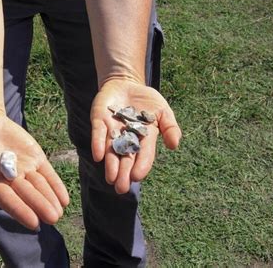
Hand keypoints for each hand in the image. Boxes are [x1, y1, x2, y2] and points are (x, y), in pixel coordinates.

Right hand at [0, 113, 68, 229]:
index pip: (8, 199)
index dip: (20, 210)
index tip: (33, 222)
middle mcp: (10, 180)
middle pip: (27, 195)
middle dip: (40, 206)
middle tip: (53, 218)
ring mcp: (25, 169)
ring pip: (40, 186)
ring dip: (50, 199)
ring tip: (59, 211)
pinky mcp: (35, 158)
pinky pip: (48, 173)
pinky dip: (56, 185)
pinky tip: (64, 198)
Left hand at [90, 78, 181, 193]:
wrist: (126, 84)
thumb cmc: (146, 100)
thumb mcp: (163, 111)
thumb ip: (170, 127)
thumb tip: (174, 145)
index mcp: (143, 138)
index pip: (143, 154)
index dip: (141, 165)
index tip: (138, 177)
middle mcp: (126, 138)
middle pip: (125, 158)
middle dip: (123, 173)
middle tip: (120, 188)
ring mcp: (112, 130)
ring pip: (111, 150)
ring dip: (110, 164)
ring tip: (110, 178)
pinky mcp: (99, 120)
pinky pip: (98, 133)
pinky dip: (98, 144)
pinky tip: (98, 156)